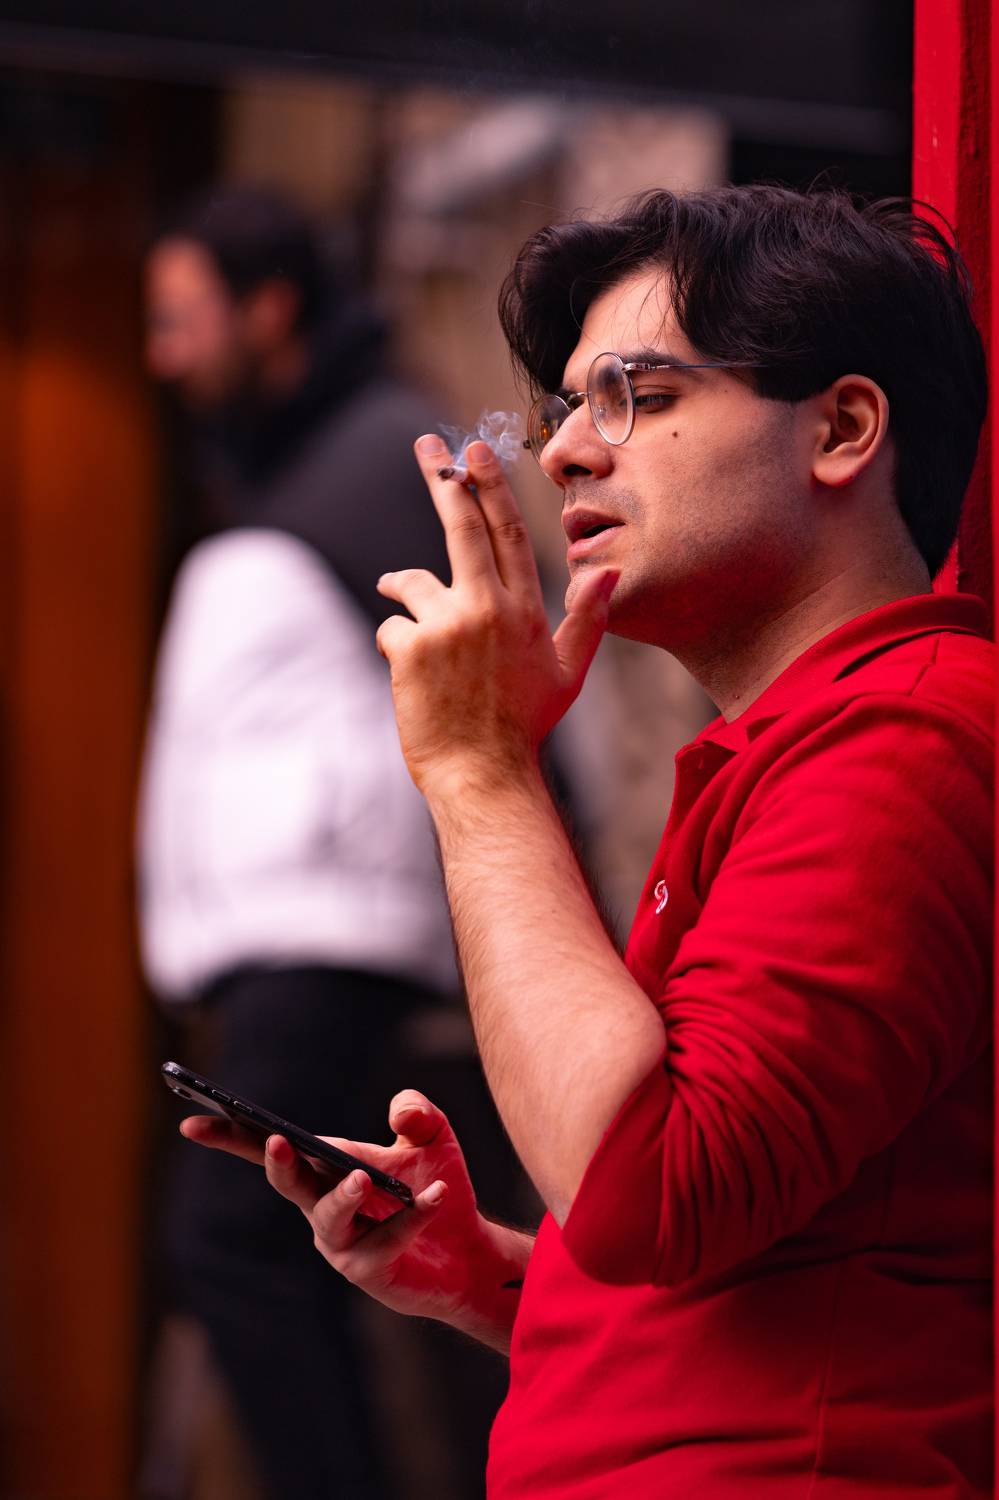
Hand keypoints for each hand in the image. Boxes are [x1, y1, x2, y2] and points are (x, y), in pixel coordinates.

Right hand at [180, 1089, 524, 1336]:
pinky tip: (435, 1194)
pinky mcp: (370, 1270)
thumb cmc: (434, 1186)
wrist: (468, 1248)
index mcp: (322, 1167)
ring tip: (362, 1177)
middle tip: (278, 1142)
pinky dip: (412, 1214)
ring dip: (343, 1195)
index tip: (191, 1123)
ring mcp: (340, 1242)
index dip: (229, 1136)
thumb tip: (401, 1113)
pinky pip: (385, 1239)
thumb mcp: (431, 1138)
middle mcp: (320, 1205)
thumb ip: (416, 1113)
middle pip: (287, 1182)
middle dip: (278, 1163)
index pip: (267, 1147)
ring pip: (329, 1217)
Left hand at [375, 437, 617, 798]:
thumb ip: (587, 619)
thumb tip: (611, 572)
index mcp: (526, 611)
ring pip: (412, 583)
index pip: (508, 533)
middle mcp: (489, 609)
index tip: (476, 450)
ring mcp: (449, 626)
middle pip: (462, 528)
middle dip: (445, 480)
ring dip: (403, 591)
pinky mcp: (413, 648)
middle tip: (429, 447)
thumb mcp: (568, 672)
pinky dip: (398, 646)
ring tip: (406, 610)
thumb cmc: (525, 727)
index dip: (491, 487)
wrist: (485, 776)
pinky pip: (393, 626)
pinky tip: (414, 679)